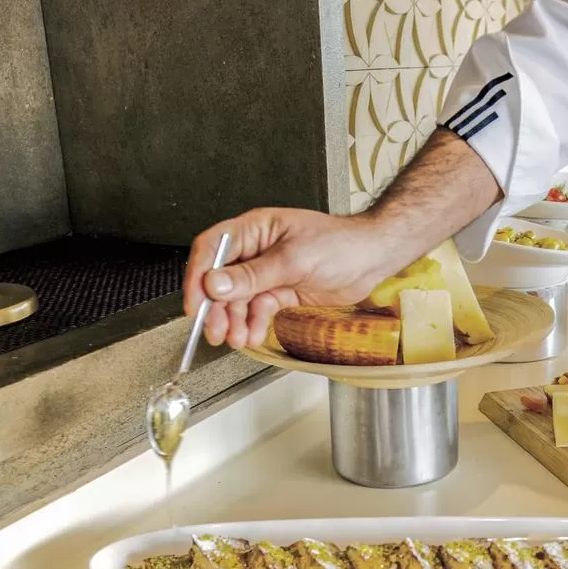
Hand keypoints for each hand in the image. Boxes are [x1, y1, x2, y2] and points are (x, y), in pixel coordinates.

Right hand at [183, 208, 397, 350]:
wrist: (372, 259)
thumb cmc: (340, 244)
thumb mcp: (293, 259)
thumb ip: (252, 275)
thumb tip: (215, 285)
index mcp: (254, 230)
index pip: (212, 249)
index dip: (198, 276)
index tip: (195, 304)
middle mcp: (256, 250)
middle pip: (222, 279)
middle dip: (217, 308)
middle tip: (216, 331)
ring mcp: (268, 271)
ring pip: (239, 299)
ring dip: (235, 320)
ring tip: (237, 338)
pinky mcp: (280, 290)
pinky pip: (258, 309)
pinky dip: (253, 323)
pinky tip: (253, 335)